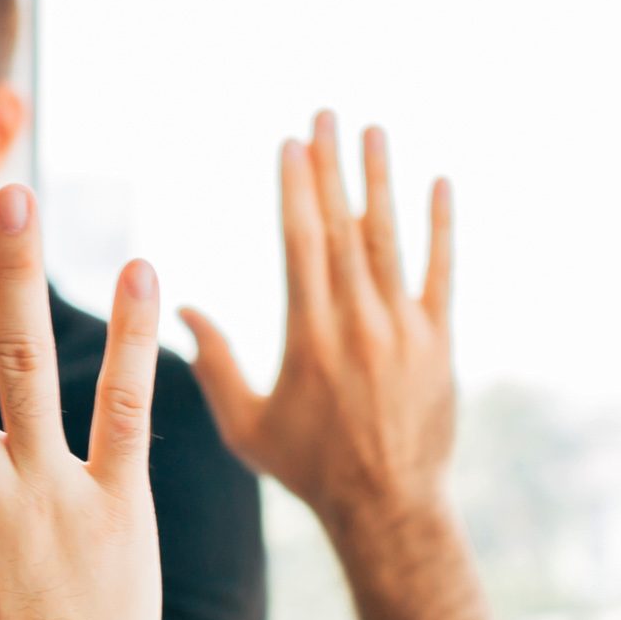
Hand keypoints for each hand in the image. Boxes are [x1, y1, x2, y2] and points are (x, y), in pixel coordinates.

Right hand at [191, 114, 455, 538]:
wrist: (387, 506)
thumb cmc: (309, 469)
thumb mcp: (247, 425)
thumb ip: (214, 364)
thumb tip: (179, 309)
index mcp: (308, 336)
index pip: (299, 243)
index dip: (294, 188)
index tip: (287, 144)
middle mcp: (357, 322)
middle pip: (341, 227)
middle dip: (331, 166)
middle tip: (324, 113)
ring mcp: (403, 329)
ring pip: (390, 239)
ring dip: (381, 180)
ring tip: (374, 130)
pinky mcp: (439, 341)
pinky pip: (441, 272)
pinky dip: (441, 226)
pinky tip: (439, 183)